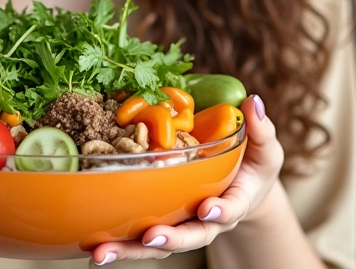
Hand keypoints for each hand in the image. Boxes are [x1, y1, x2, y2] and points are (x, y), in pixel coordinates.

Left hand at [90, 94, 283, 264]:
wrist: (241, 187)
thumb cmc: (254, 165)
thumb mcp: (265, 147)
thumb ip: (261, 128)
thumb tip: (253, 101)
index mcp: (236, 201)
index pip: (230, 209)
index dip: (220, 211)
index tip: (207, 209)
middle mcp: (208, 220)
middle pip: (189, 236)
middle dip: (169, 240)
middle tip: (150, 238)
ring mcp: (183, 224)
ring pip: (158, 244)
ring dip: (130, 250)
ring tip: (102, 254)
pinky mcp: (163, 221)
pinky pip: (140, 237)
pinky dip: (118, 243)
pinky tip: (91, 248)